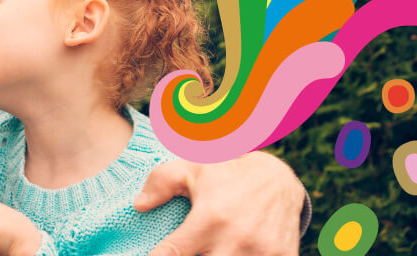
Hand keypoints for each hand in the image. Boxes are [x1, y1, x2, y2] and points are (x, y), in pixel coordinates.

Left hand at [134, 151, 303, 255]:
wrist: (278, 180)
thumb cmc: (226, 175)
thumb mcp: (192, 169)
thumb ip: (161, 182)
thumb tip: (138, 205)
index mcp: (209, 218)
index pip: (173, 253)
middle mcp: (236, 238)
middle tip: (192, 249)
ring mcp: (262, 252)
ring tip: (211, 249)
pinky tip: (236, 252)